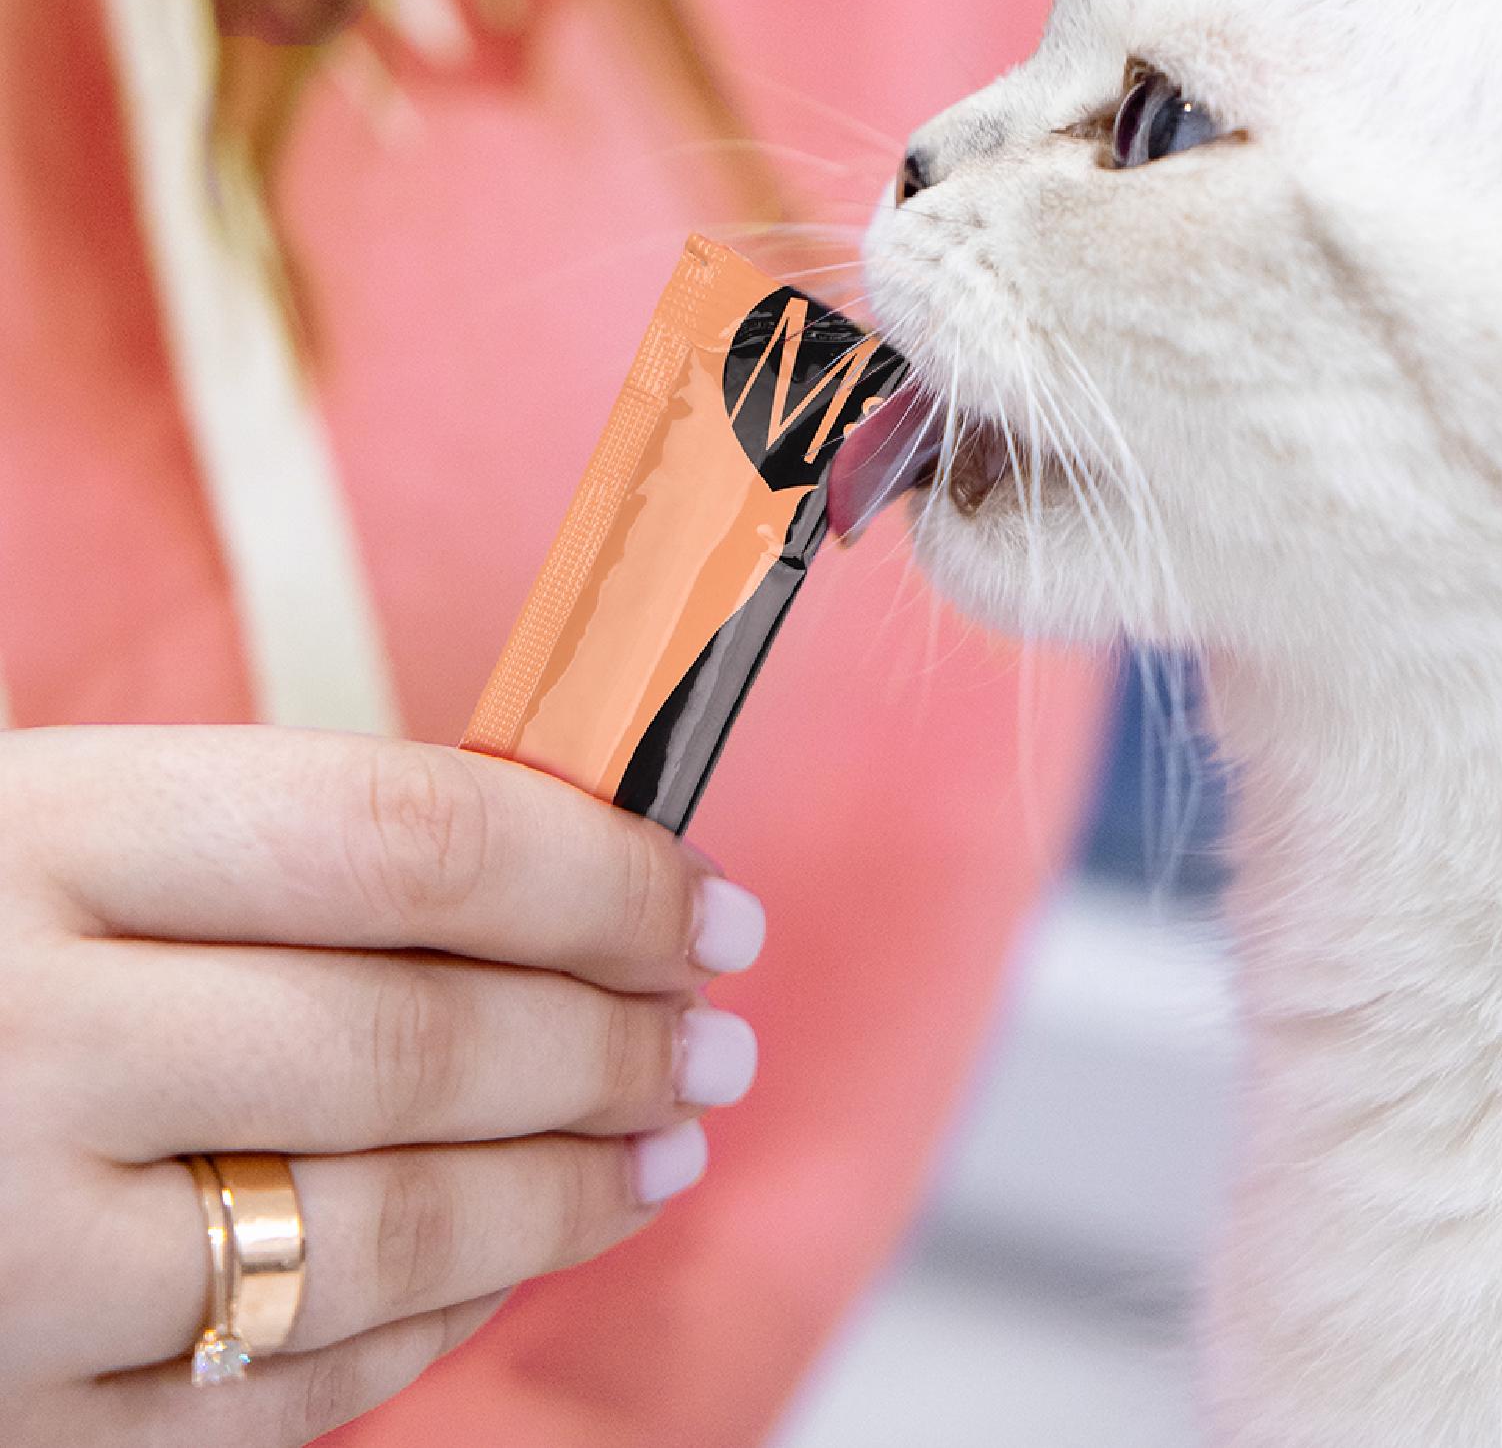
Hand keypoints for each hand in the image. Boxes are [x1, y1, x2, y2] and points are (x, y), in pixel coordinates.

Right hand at [0, 726, 766, 1446]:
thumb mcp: (46, 825)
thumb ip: (268, 856)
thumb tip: (561, 882)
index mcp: (33, 839)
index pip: (408, 839)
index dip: (601, 872)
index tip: (708, 904)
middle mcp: (7, 1046)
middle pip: (417, 1040)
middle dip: (614, 1042)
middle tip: (716, 1039)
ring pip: (376, 1232)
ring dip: (564, 1194)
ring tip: (663, 1149)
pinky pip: (272, 1400)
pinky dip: (427, 1331)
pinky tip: (508, 1269)